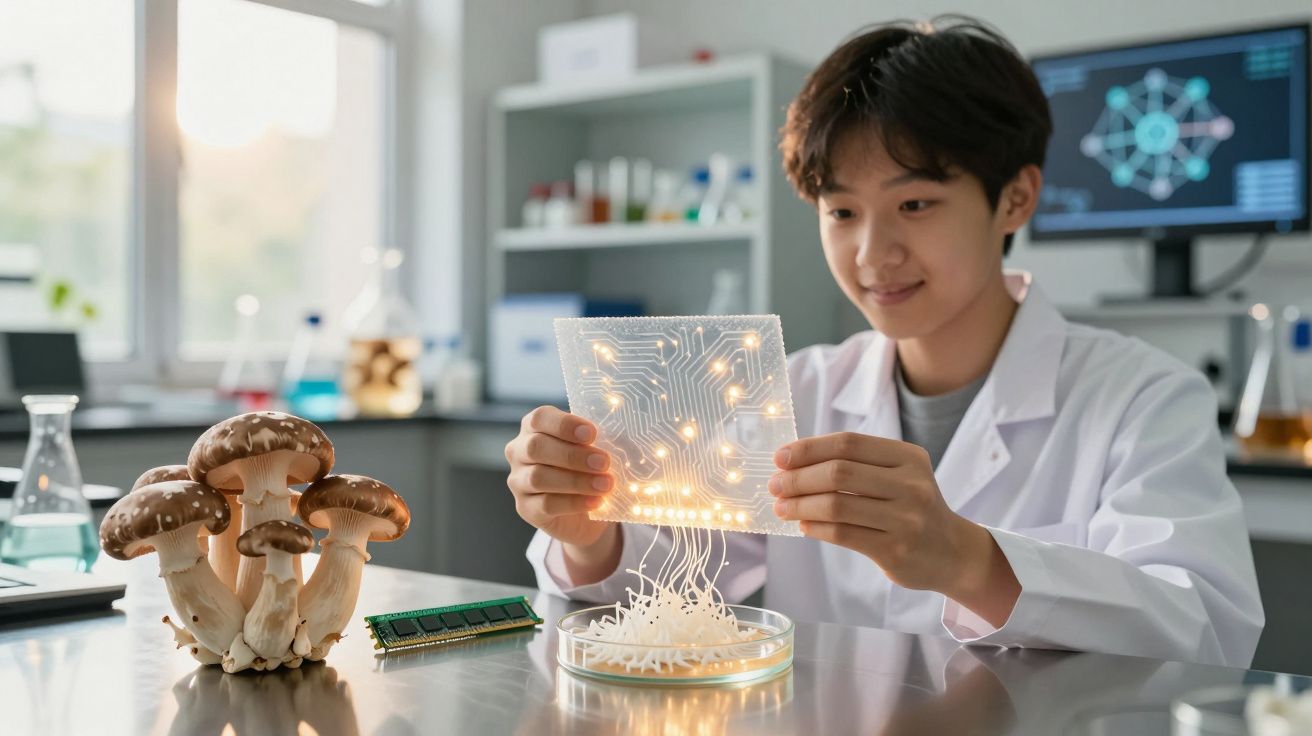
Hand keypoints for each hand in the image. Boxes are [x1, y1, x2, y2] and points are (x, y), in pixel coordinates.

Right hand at [505, 406, 615, 548]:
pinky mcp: (525, 508)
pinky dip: (574, 503)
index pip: (540, 418)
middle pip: (536, 447)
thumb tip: (619, 435)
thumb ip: (597, 441)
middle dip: (572, 455)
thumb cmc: (588, 468)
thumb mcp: (594, 449)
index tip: (592, 434)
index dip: (565, 424)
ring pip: (539, 477)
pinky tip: (595, 501)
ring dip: (576, 480)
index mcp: (534, 428)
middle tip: (604, 462)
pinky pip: (545, 504)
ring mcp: (518, 481)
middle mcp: (519, 451)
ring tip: (605, 484)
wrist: (586, 511)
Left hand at [770, 432, 1018, 625]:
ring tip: (782, 507)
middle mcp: (911, 484)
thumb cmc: (910, 508)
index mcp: (908, 457)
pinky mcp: (896, 549)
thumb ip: (855, 465)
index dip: (809, 448)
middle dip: (799, 478)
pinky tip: (803, 524)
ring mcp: (906, 519)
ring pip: (837, 505)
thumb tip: (793, 464)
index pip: (848, 444)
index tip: (780, 458)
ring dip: (801, 505)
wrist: (951, 552)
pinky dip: (816, 528)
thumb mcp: (897, 476)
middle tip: (775, 485)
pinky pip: (843, 534)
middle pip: (840, 472)